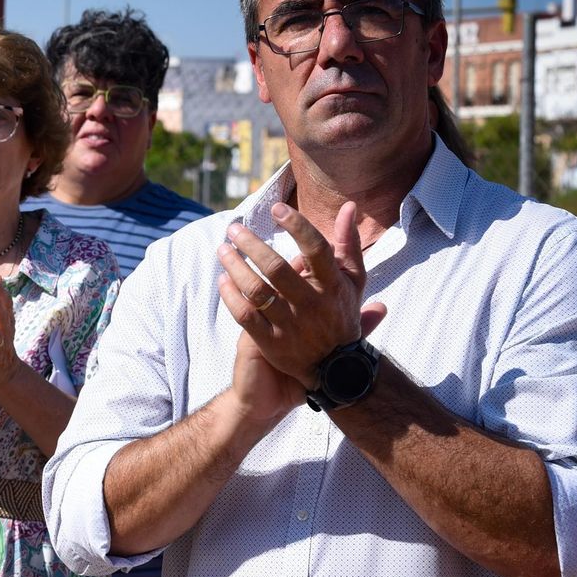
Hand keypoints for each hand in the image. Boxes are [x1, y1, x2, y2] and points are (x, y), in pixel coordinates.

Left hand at [216, 201, 385, 388]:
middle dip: (251, 244)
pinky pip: (245, 316)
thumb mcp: (353, 282)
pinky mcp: (271, 343)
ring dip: (235, 267)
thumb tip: (348, 207)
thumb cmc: (341, 314)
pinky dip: (231, 296)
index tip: (277, 208)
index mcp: (332, 286)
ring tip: (223, 250)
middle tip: (234, 228)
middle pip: (276, 269)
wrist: (337, 369)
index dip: (296, 226)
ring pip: (256, 291)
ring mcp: (290, 325)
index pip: (315, 249)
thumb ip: (348, 245)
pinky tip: (223, 280)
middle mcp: (311, 304)